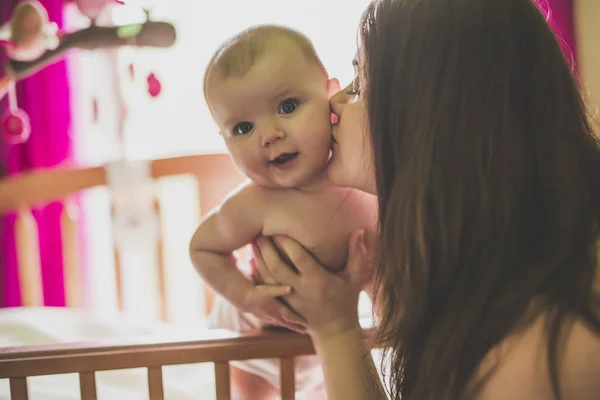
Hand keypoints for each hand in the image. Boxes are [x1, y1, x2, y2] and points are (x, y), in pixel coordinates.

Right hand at [238, 283, 306, 332]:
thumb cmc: (256, 292)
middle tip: (304, 332)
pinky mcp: (262, 315)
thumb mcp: (268, 289)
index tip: (307, 325)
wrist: (242, 298)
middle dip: (295, 327)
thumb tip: (290, 289)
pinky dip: (279, 322)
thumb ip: (279, 289)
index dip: (298, 321)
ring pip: (280, 323)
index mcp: (276, 309)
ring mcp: (267, 316)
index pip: (290, 317)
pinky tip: (280, 322)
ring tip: (295, 328)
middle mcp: (273, 315)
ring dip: (288, 325)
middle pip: (286, 323)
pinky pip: (273, 321)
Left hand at [253, 230, 370, 339]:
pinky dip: (258, 276)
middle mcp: (302, 291)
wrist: (335, 331)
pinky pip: (266, 290)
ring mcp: (290, 300)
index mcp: (318, 281)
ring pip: (268, 279)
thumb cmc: (347, 300)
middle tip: (259, 233)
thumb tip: (359, 231)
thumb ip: (357, 255)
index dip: (287, 243)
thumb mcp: (355, 279)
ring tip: (253, 243)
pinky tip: (253, 261)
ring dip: (259, 261)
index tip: (278, 228)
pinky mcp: (283, 307)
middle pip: (278, 268)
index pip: (299, 258)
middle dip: (266, 249)